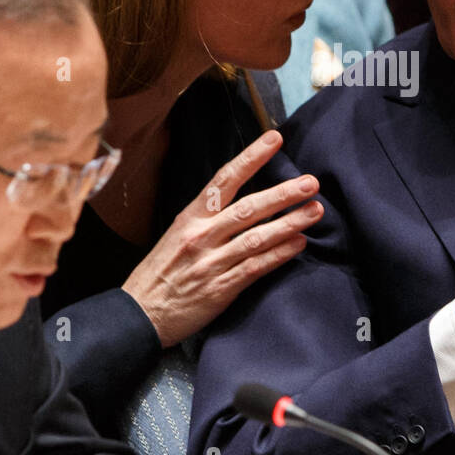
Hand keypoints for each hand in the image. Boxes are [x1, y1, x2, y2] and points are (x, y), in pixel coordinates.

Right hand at [123, 130, 321, 347]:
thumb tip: (246, 201)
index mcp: (190, 218)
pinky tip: (299, 244)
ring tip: (315, 210)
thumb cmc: (161, 272)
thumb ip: (208, 219)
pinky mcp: (219, 289)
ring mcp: (210, 262)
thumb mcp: (176, 235)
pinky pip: (254, 268)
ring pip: (256, 238)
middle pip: (247, 208)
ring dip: (289, 223)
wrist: (138, 315)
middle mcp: (200, 236)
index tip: (274, 138)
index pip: (224, 180)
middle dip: (282, 194)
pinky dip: (278, 255)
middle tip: (311, 182)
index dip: (250, 157)